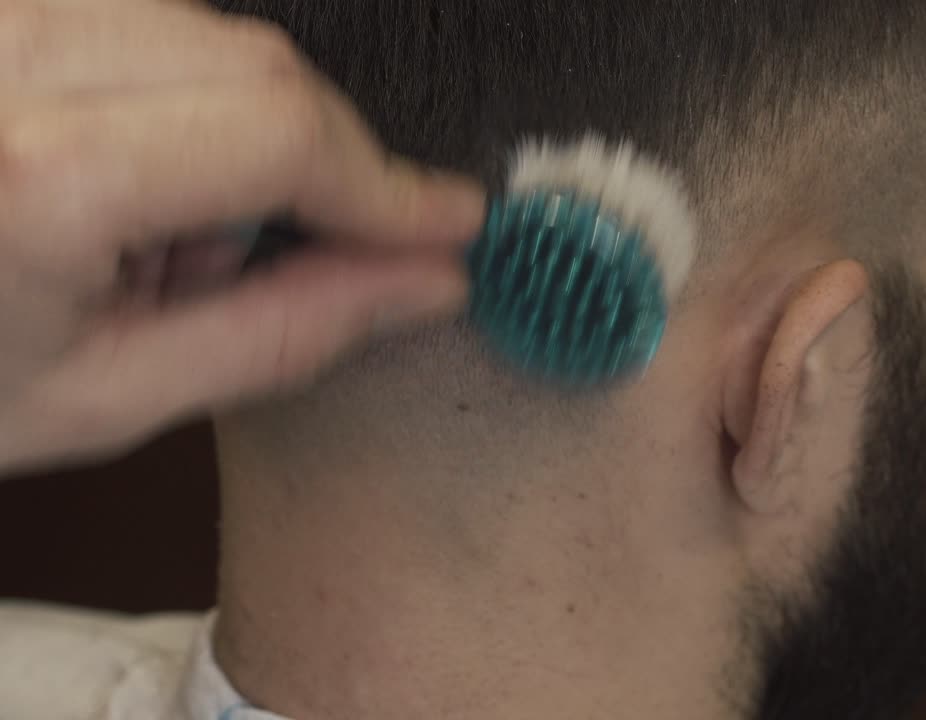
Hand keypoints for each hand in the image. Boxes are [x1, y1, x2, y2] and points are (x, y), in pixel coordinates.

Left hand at [0, 0, 484, 475]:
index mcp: (35, 176)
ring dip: (240, 137)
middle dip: (319, 166)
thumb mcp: (105, 396)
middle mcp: (10, 53)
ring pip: (213, 34)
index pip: (282, 131)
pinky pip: (147, 23)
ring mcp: (2, 14)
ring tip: (164, 237)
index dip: (387, 183)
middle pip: (260, 63)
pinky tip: (127, 181)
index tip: (448, 225)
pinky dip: (180, 101)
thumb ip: (284, 333)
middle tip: (293, 262)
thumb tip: (423, 285)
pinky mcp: (9, 7)